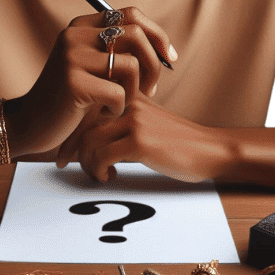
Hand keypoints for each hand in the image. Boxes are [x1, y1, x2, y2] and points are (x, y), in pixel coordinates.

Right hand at [6, 7, 175, 156]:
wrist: (30, 124)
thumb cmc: (69, 100)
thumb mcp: (92, 69)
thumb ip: (118, 52)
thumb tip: (164, 51)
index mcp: (81, 26)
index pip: (132, 14)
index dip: (157, 35)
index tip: (169, 59)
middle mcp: (75, 35)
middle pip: (136, 35)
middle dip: (153, 64)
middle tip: (151, 90)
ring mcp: (72, 57)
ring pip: (131, 66)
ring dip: (133, 92)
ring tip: (118, 105)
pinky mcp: (73, 82)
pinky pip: (118, 93)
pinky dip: (118, 108)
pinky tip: (103, 114)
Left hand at [56, 92, 232, 183]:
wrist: (211, 150)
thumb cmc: (180, 143)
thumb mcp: (149, 124)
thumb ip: (123, 125)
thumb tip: (91, 141)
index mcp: (130, 99)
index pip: (88, 111)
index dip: (71, 132)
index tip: (64, 151)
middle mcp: (129, 105)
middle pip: (83, 125)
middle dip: (71, 149)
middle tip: (63, 165)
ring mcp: (135, 122)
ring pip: (90, 141)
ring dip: (86, 163)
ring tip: (97, 174)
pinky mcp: (140, 141)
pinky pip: (103, 156)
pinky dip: (99, 170)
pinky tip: (110, 176)